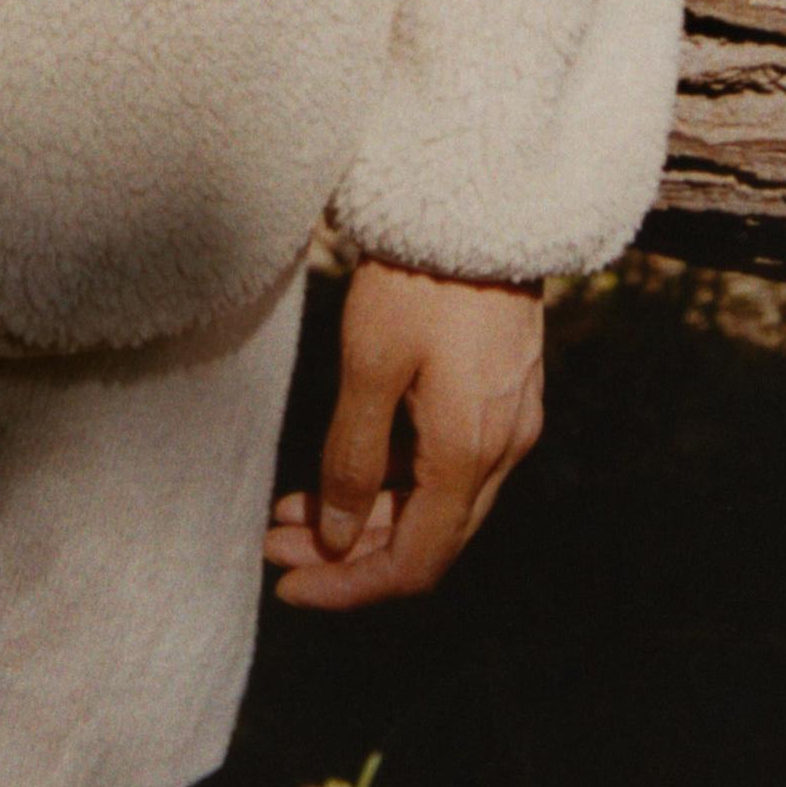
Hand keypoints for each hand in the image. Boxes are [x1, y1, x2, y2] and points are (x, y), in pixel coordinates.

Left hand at [264, 262, 544, 611]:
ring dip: (366, 514)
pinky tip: (344, 462)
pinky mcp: (502, 392)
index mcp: (470, 452)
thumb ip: (354, 457)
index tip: (288, 586)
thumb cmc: (418, 276)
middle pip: (426, 539)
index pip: (414, 562)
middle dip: (348, 554)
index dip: (349, 586)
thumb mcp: (370, 363)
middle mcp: (503, 449)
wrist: (482, 200)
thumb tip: (335, 538)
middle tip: (276, 546)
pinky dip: (395, 476)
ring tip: (292, 509)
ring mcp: (509, 421)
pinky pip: (450, 461)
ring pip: (436, 501)